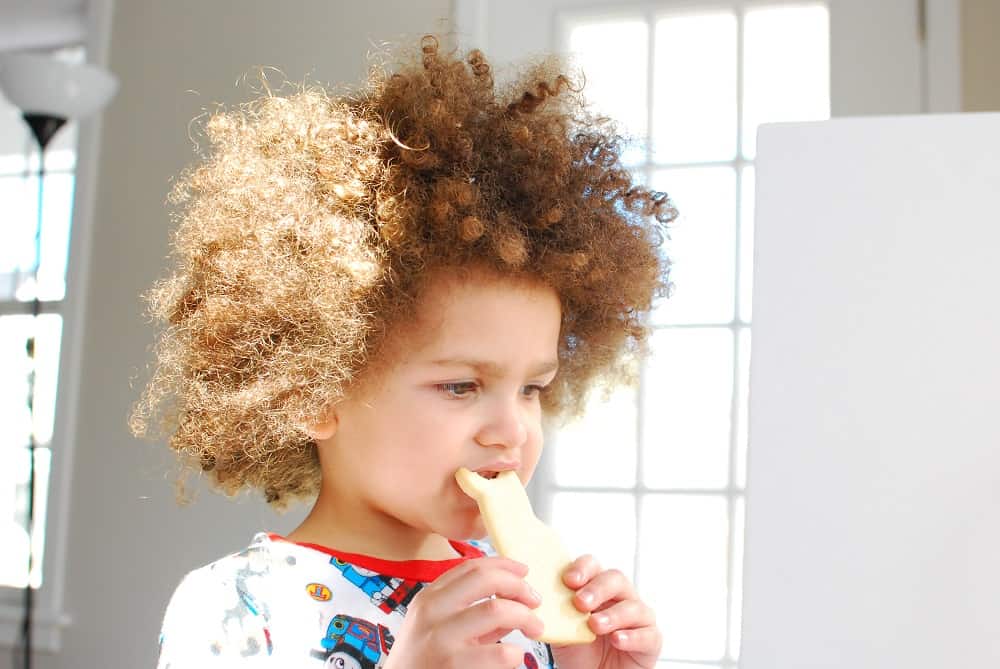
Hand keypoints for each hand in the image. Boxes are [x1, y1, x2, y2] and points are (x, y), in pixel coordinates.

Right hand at [383, 556, 544, 668]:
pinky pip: (501, 653)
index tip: (523, 571)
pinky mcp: (453, 665)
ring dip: (525, 617)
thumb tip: (513, 600)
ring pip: (496, 611)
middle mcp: (432, 612)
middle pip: (486, 580)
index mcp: (429, 598)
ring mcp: (442, 638)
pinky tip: (514, 657)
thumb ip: (470, 612)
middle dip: (518, 587)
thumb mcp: (437, 628)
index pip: (472, 567)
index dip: (504, 565)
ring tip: (535, 629)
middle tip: (534, 600)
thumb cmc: (423, 663)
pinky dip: (516, 653)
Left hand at [549, 555, 660, 668]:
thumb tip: (532, 602)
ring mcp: (638, 617)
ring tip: (595, 625)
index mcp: (596, 588)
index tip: (569, 580)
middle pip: (616, 579)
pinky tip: (617, 639)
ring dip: (612, 615)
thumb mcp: (560, 629)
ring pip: (633, 606)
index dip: (583, 568)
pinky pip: (648, 634)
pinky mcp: (651, 640)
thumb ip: (553, 613)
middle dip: (597, 588)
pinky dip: (632, 636)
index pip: (593, 566)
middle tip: (580, 602)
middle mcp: (620, 597)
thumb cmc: (580, 650)